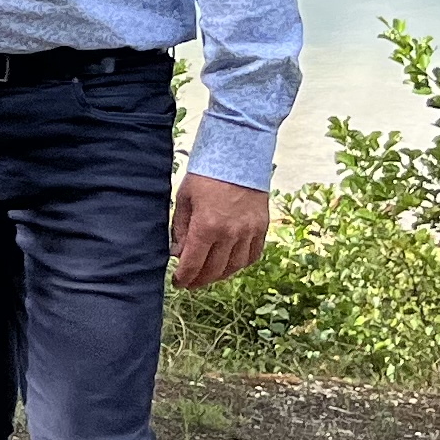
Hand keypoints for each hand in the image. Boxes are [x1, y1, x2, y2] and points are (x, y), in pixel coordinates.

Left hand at [169, 173, 271, 290]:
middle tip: (190, 283)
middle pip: (214, 270)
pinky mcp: (262, 227)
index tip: (178, 283)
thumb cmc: (206, 175)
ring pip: (235, 267)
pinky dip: (240, 264)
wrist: (238, 155)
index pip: (193, 264)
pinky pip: (253, 255)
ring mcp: (249, 232)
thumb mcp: (184, 200)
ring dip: (220, 275)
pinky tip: (230, 264)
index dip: (184, 278)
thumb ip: (181, 229)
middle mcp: (230, 234)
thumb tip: (178, 254)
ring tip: (208, 275)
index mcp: (207, 227)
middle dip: (199, 280)